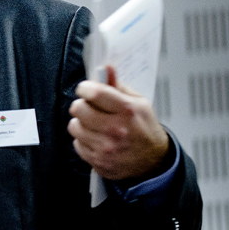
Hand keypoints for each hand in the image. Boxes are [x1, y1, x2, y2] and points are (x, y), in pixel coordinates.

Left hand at [68, 66, 170, 182]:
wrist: (153, 161)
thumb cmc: (144, 129)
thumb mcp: (139, 103)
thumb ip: (119, 86)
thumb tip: (105, 68)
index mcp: (128, 111)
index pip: (95, 92)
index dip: (85, 88)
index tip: (85, 89)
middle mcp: (116, 130)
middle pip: (79, 108)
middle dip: (82, 105)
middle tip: (90, 107)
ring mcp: (105, 147)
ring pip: (74, 126)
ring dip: (81, 123)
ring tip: (94, 124)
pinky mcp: (97, 160)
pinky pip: (76, 143)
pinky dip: (84, 140)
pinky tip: (97, 139)